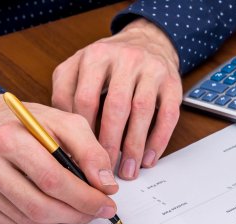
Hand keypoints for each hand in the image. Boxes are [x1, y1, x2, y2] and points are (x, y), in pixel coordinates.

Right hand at [0, 94, 117, 223]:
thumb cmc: (33, 127)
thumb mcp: (68, 124)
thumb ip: (92, 152)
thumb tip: (106, 186)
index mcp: (9, 139)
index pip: (52, 179)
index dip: (84, 197)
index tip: (107, 204)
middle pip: (40, 206)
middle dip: (77, 213)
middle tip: (98, 211)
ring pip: (32, 222)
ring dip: (62, 218)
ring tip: (73, 202)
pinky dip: (44, 222)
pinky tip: (50, 203)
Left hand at [51, 17, 181, 179]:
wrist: (147, 41)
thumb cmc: (109, 64)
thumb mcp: (80, 68)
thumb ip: (67, 94)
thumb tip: (63, 136)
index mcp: (95, 56)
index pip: (84, 98)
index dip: (82, 131)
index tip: (80, 155)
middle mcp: (124, 59)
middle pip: (114, 106)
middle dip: (108, 142)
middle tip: (104, 168)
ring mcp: (150, 69)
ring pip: (141, 111)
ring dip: (133, 146)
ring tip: (127, 170)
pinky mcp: (172, 82)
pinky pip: (167, 114)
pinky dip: (158, 141)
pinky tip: (148, 158)